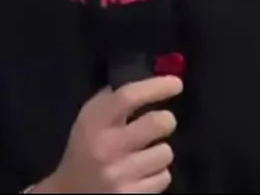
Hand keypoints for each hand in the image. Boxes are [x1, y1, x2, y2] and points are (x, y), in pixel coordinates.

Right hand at [39, 76, 183, 193]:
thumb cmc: (84, 152)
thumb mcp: (88, 121)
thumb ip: (111, 101)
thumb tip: (149, 83)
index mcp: (94, 124)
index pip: (128, 97)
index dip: (156, 87)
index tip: (176, 83)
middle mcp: (107, 148)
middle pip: (158, 123)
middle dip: (166, 121)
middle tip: (161, 124)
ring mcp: (120, 175)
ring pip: (165, 153)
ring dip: (158, 154)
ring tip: (142, 157)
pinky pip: (164, 177)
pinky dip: (156, 176)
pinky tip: (140, 176)